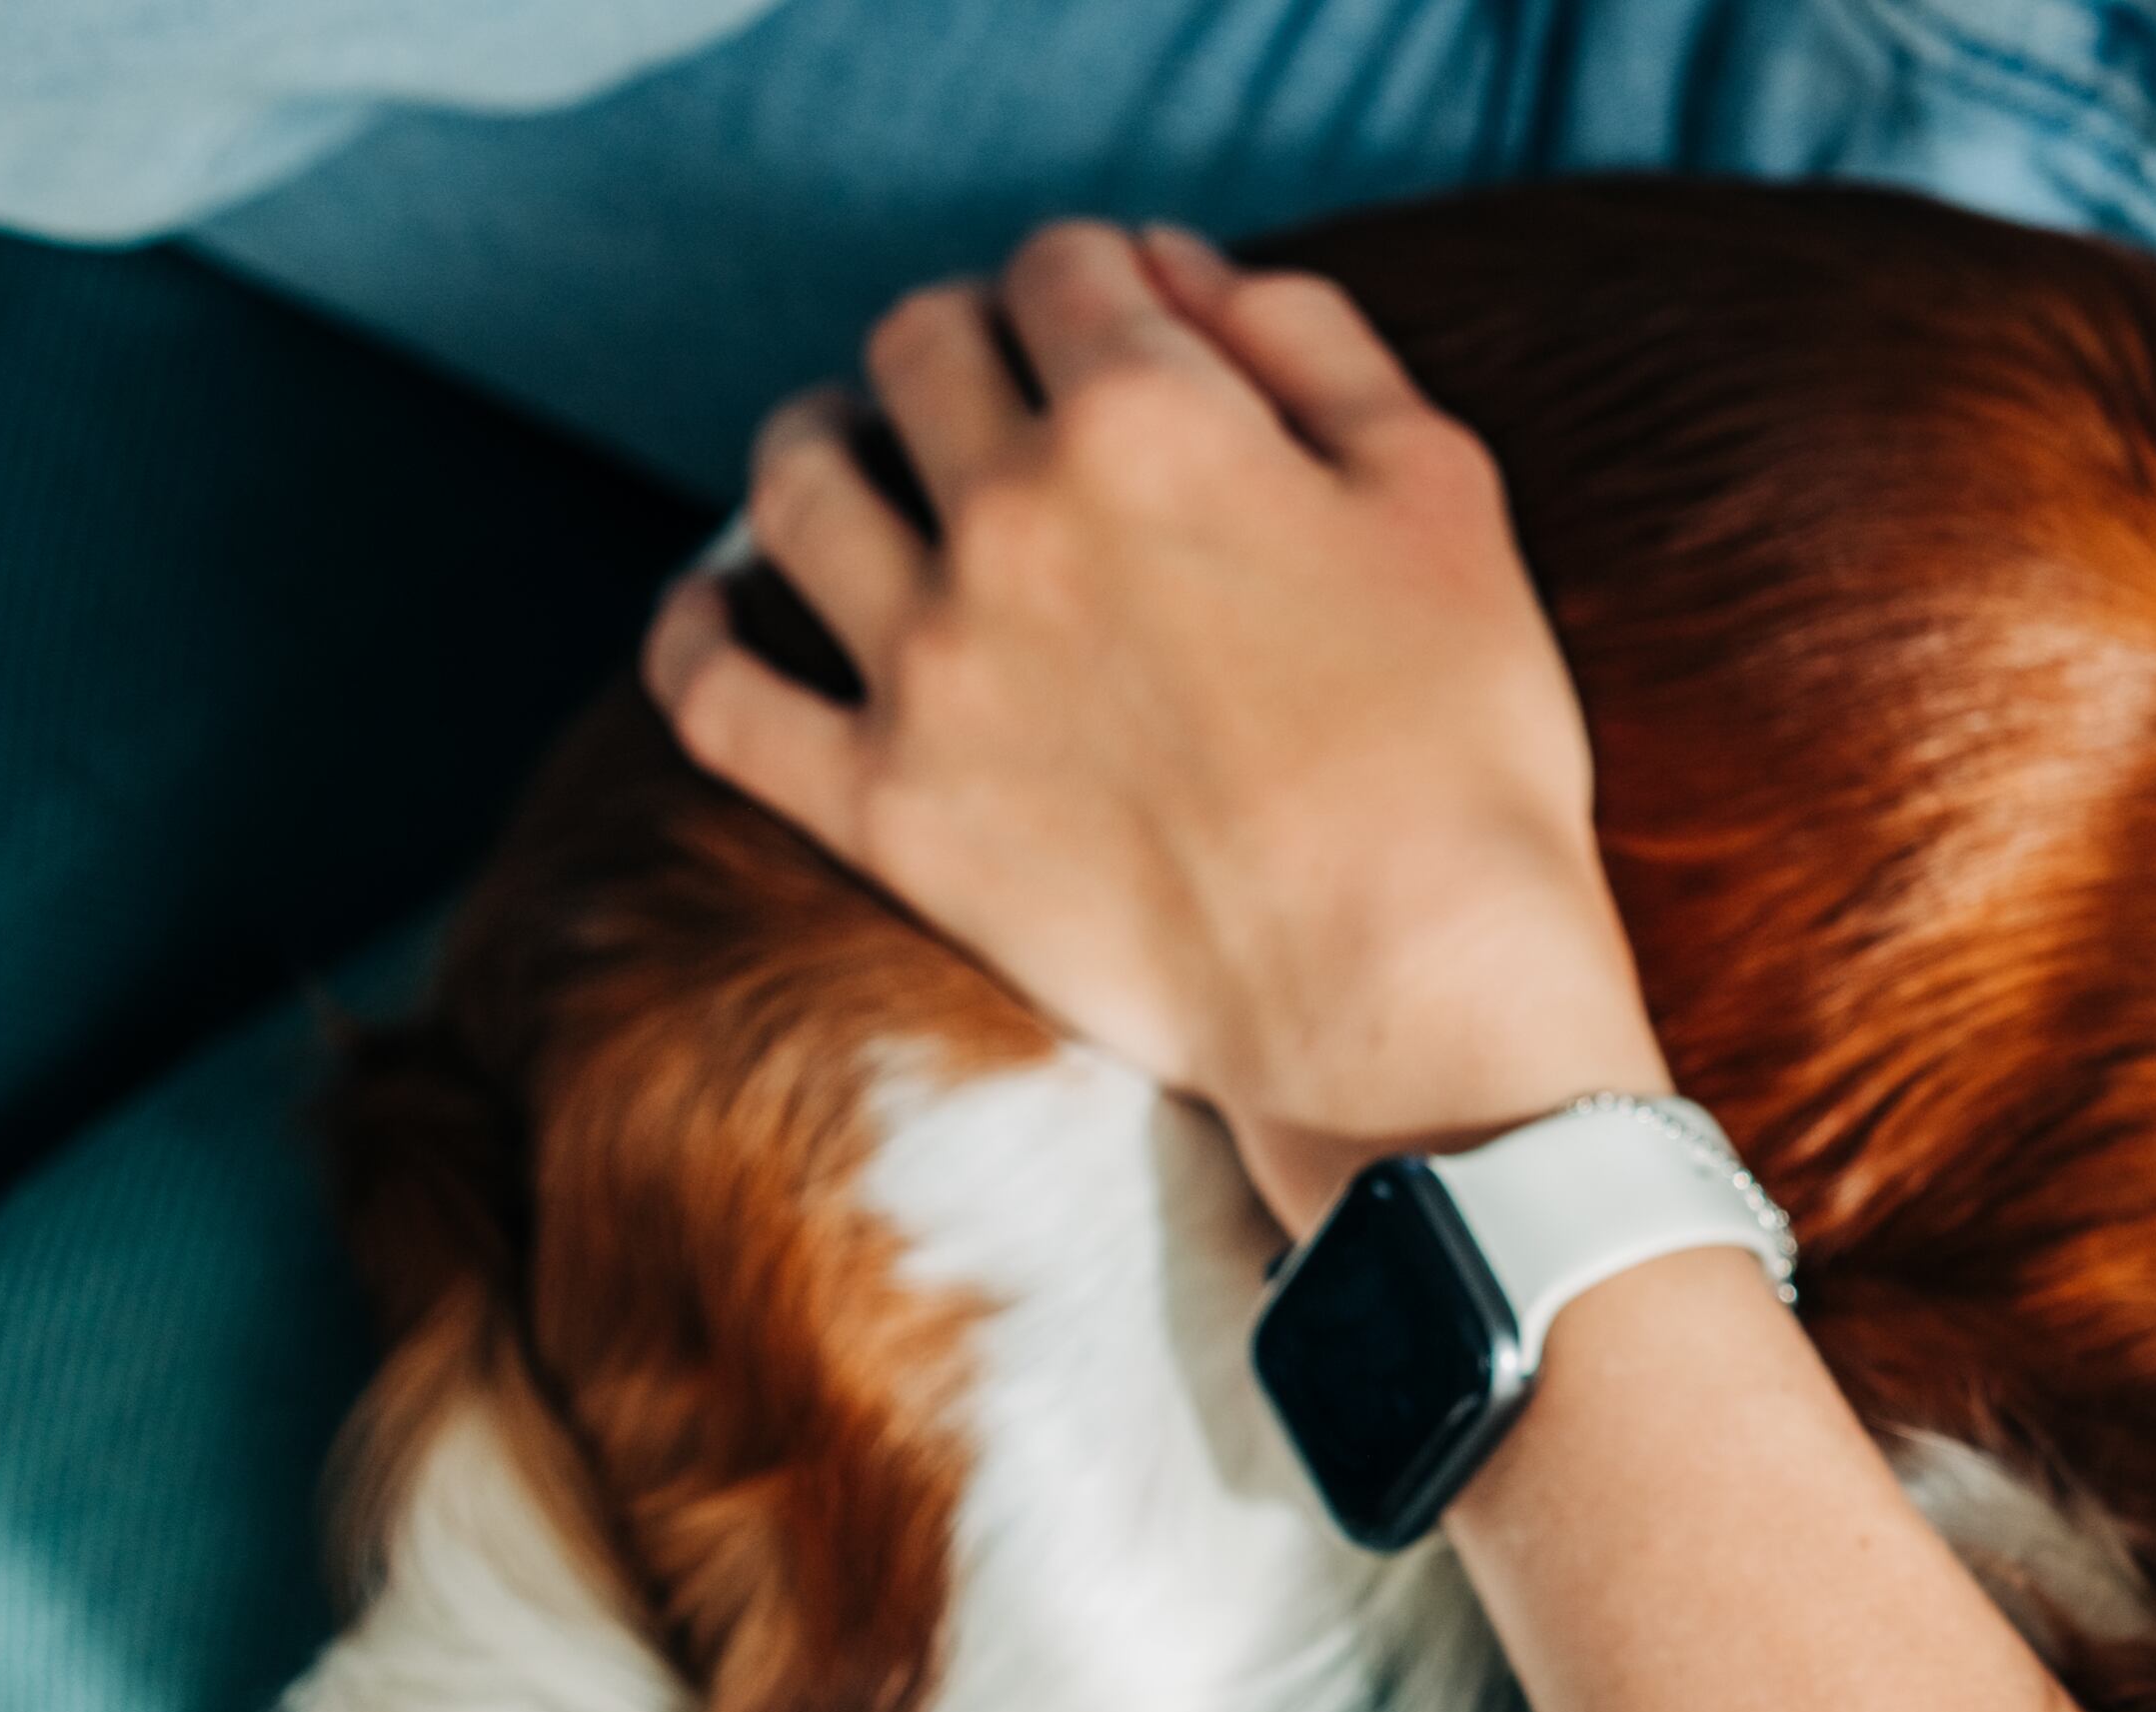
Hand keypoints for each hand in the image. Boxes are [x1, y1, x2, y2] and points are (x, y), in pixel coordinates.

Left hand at [646, 221, 1667, 1231]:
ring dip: (820, 438)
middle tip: (1004, 389)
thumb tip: (1175, 270)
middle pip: (917, 349)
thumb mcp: (1444, 492)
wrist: (1412, 999)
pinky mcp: (885, 810)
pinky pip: (717, 699)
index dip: (1098, 277)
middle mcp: (1009, 517)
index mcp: (1147, 417)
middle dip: (964, 340)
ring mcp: (929, 667)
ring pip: (796, 485)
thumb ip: (1309, 339)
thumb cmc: (1462, 748)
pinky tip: (711, 607)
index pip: (1066, 269)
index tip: (1125, 320)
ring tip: (856, 454)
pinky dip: (694, 637)